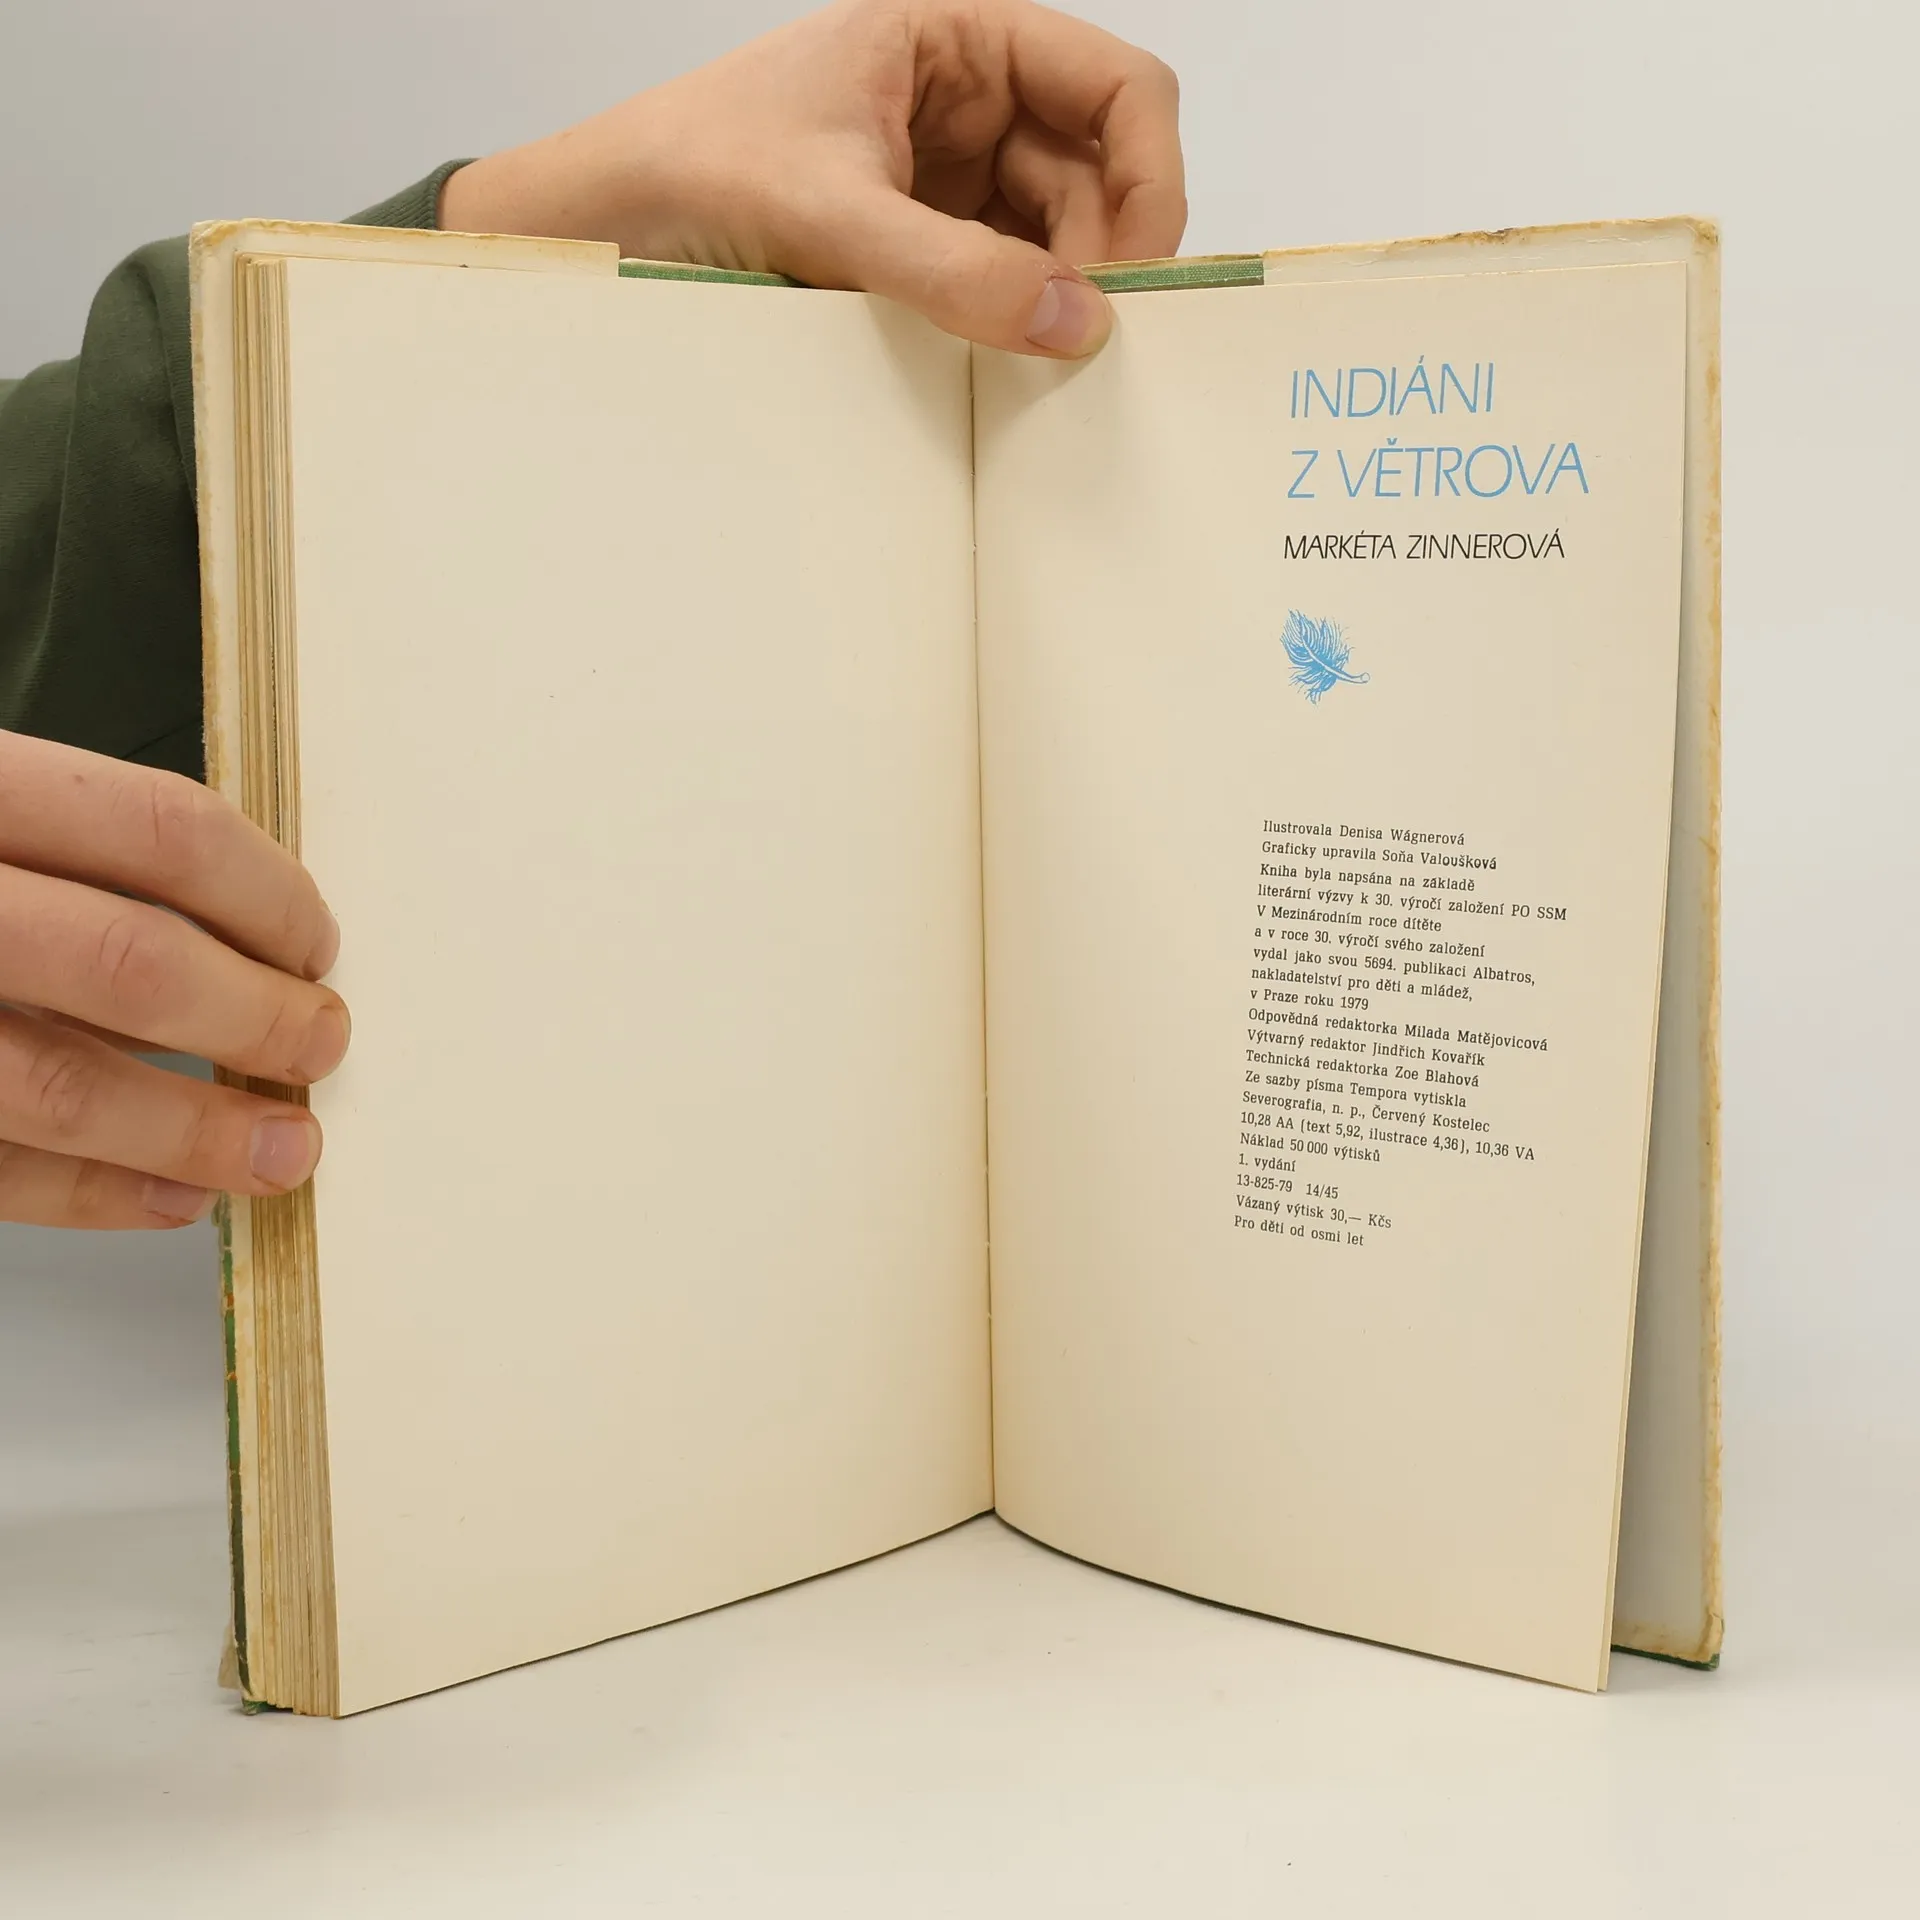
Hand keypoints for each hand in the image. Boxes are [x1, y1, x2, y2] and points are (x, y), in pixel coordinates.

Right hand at [0, 732, 348, 1228]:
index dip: (269, 897)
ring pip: (59, 1083)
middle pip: (132, 962)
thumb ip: (74, 852)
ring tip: (280, 1152)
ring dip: (195, 1132)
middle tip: (321, 1046)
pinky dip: (95, 1194)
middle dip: (258, 1021)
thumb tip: (251, 942)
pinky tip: (169, 1195)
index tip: (316, 945)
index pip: (162, 833)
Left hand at [440, 0, 1184, 358]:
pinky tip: (1006, 367)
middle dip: (1105, 255)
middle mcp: (966, 105)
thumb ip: (952, 269)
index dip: (1150, 172)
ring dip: (1061, 300)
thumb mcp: (827, 212)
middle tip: (1086, 342)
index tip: (1138, 272)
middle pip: (1100, 174)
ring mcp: (948, 184)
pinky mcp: (922, 254)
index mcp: (955, 41)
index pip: (1113, 86)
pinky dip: (1016, 326)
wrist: (597, 230)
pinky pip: (1003, 286)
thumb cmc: (688, 169)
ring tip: (1040, 364)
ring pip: (1059, 240)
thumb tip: (1073, 323)